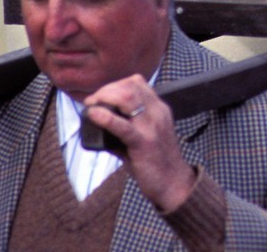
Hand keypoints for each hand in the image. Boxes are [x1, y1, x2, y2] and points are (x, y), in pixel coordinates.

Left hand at [84, 75, 195, 213]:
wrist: (174, 183)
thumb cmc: (158, 162)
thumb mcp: (146, 137)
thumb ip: (125, 129)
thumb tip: (98, 127)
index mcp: (159, 109)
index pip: (137, 83)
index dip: (115, 85)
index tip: (101, 96)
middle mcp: (158, 113)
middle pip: (130, 86)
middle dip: (107, 90)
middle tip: (92, 101)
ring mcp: (152, 126)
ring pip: (127, 98)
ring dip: (105, 98)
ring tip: (91, 106)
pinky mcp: (144, 142)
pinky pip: (122, 125)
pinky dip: (105, 117)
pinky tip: (93, 115)